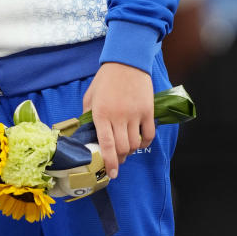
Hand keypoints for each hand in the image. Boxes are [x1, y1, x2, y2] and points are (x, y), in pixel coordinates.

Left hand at [82, 62, 155, 179]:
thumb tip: (87, 133)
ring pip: (136, 143)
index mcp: (101, 114)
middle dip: (120, 158)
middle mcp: (119, 117)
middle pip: (123, 148)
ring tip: (127, 148)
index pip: (106, 145)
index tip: (111, 174)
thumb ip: (87, 115)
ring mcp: (135, 114)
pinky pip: (149, 134)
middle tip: (118, 159)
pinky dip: (145, 142)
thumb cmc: (106, 79)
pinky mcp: (148, 110)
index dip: (109, 162)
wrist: (127, 61)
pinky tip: (140, 141)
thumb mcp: (90, 96)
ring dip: (131, 150)